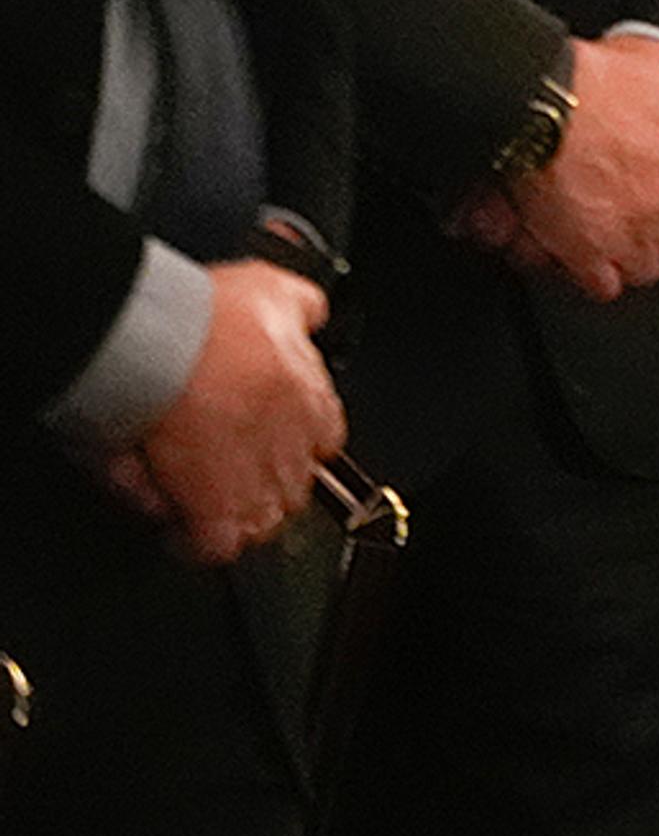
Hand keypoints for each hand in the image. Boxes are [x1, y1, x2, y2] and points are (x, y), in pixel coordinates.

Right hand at [112, 260, 344, 563]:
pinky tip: (181, 531)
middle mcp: (293, 439)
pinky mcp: (214, 505)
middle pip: (295, 483)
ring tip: (207, 505)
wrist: (158, 334)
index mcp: (309, 395)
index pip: (324, 436)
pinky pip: (217, 545)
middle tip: (229, 478)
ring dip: (239, 516)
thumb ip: (301, 307)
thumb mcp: (272, 290)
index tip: (268, 440)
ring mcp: (258, 476)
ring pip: (265, 518)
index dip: (294, 443)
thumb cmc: (201, 312)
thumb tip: (311, 316)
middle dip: (267, 485)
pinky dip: (199, 544)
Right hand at [506, 32, 658, 301]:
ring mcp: (629, 236)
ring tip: (609, 238)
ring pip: (646, 268)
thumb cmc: (597, 89)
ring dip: (630, 257)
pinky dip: (595, 276)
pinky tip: (585, 258)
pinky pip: (604, 286)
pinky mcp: (588, 255)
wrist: (542, 105)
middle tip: (634, 216)